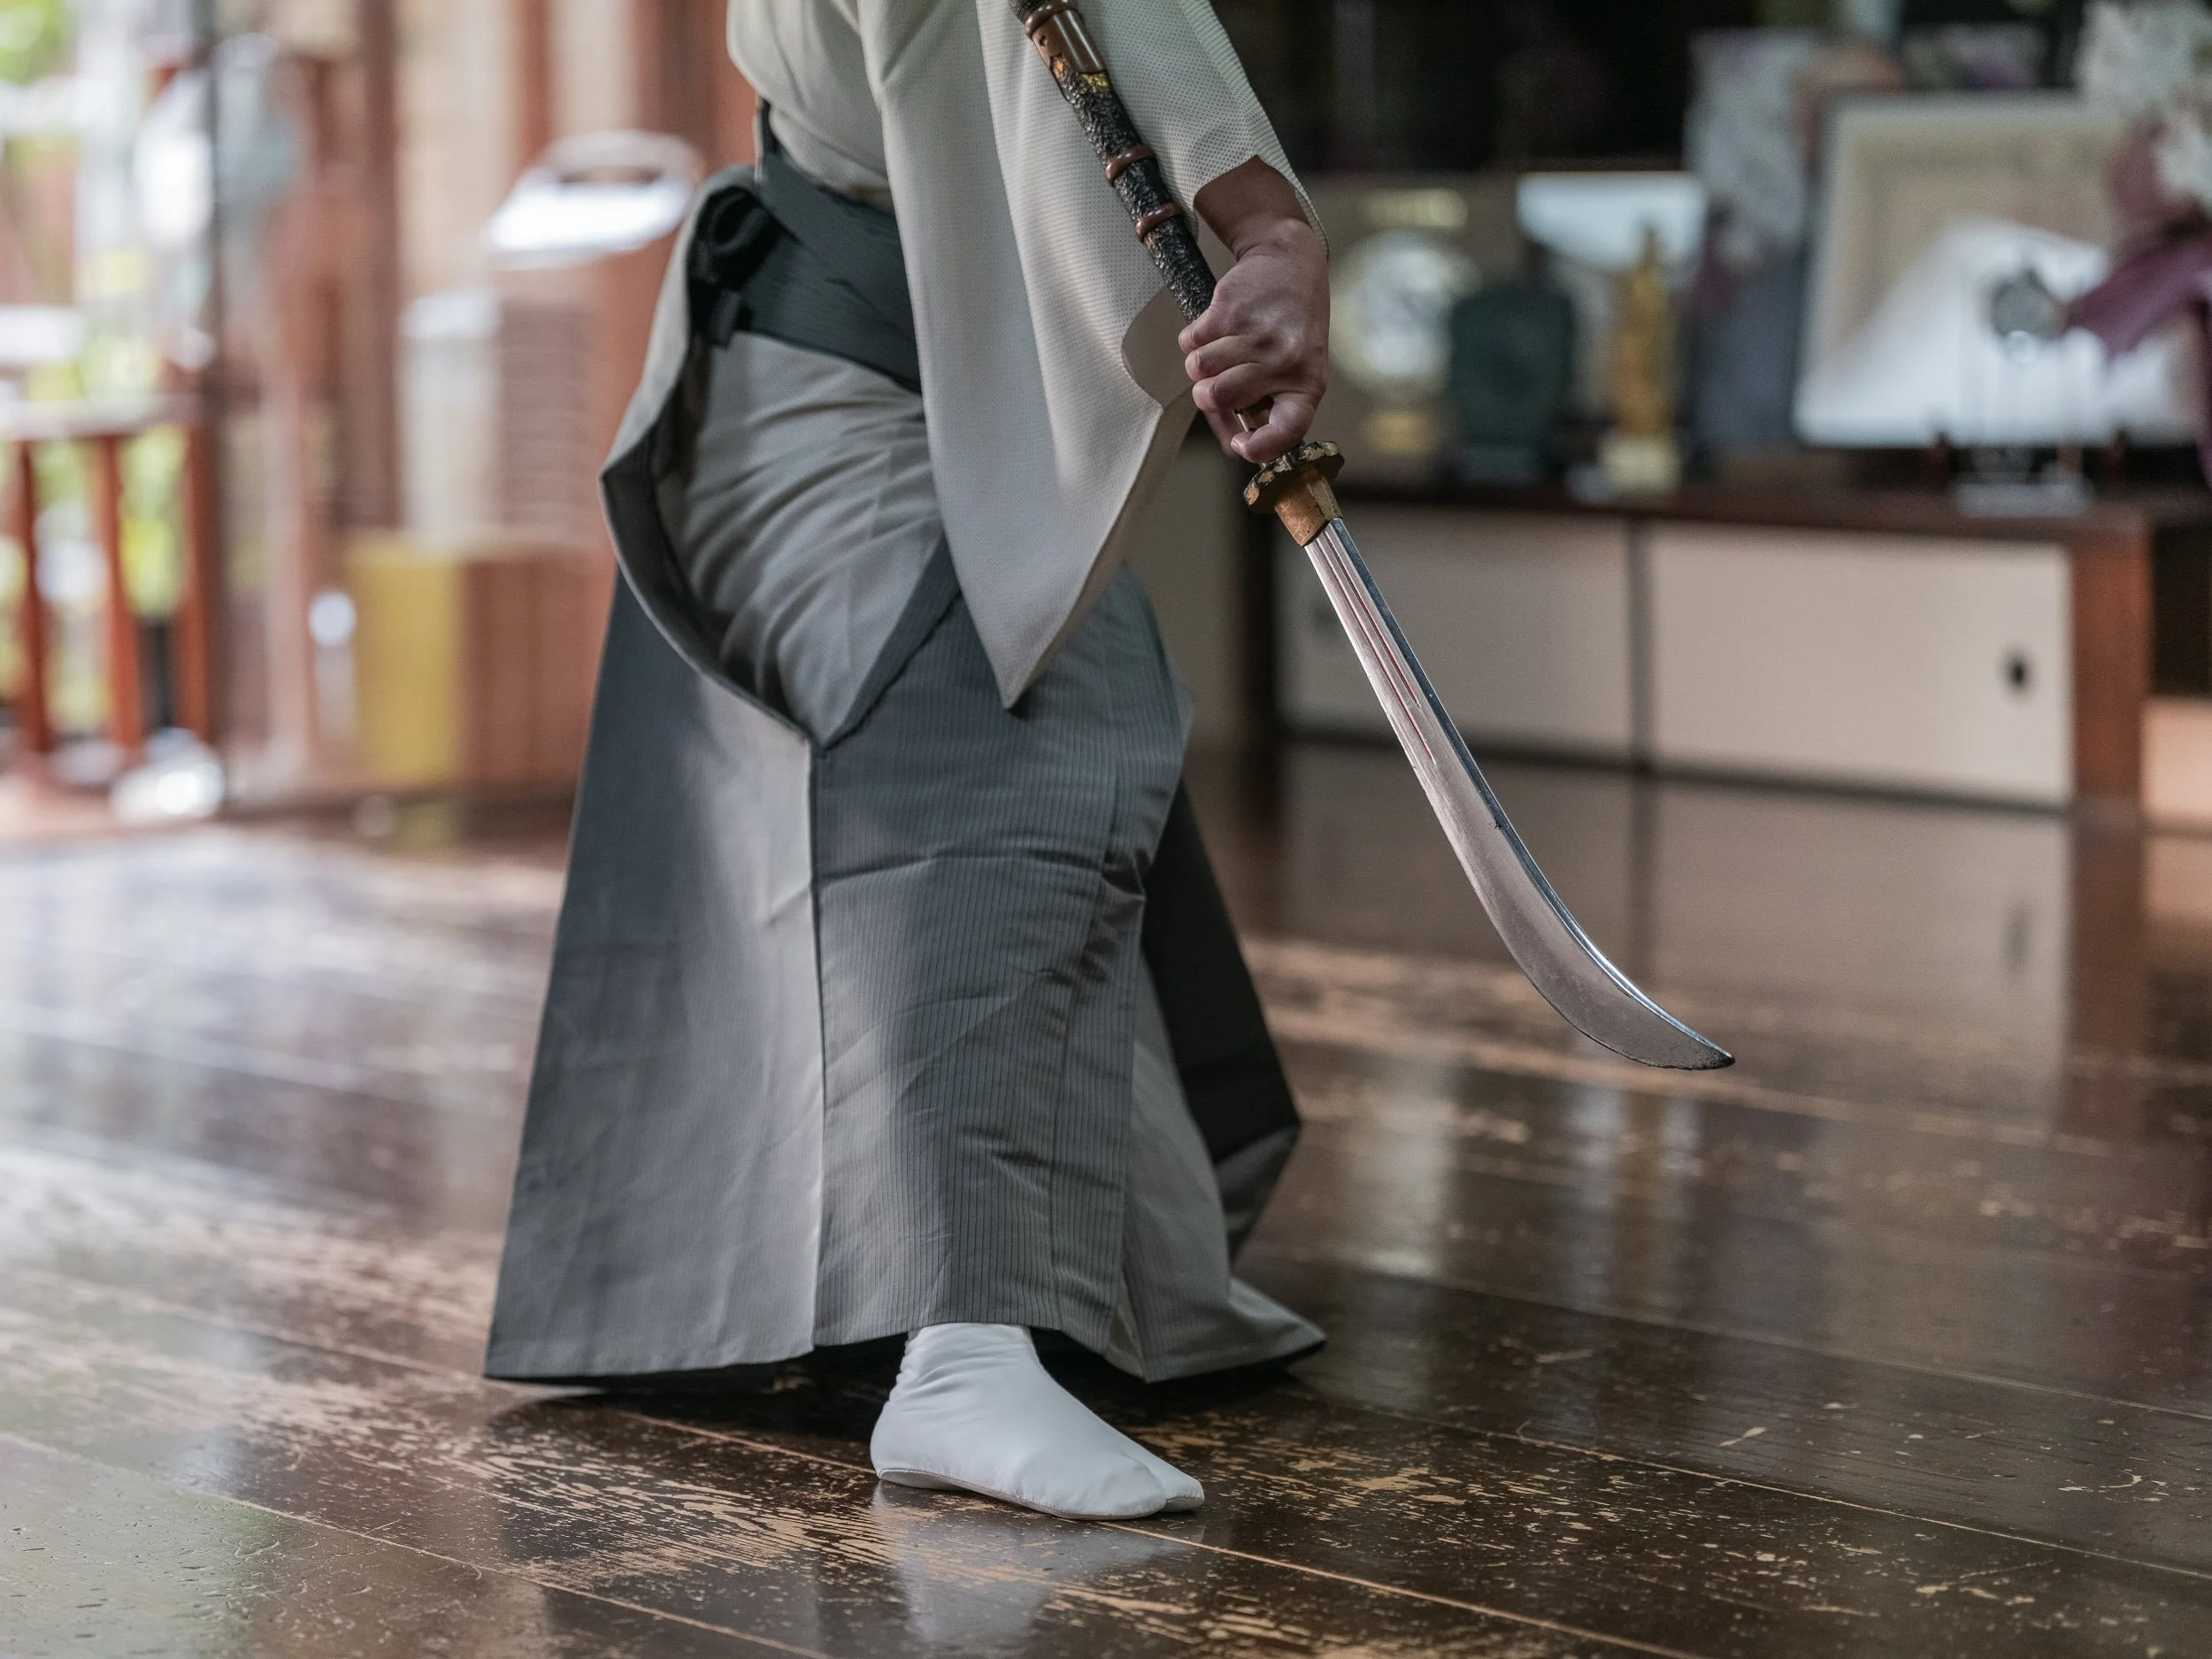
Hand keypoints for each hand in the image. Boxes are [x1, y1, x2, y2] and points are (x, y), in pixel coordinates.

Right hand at [1185, 159, 1328, 465]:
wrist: (1289, 262)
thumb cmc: (1289, 329)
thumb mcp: (1294, 370)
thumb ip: (1264, 410)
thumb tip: (1234, 448)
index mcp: (1307, 385)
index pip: (1286, 429)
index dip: (1260, 447)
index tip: (1242, 445)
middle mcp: (1285, 361)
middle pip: (1219, 398)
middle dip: (1207, 394)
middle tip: (1220, 379)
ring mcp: (1257, 334)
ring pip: (1198, 371)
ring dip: (1199, 364)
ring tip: (1221, 348)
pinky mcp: (1229, 309)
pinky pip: (1190, 342)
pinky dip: (1194, 339)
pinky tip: (1217, 327)